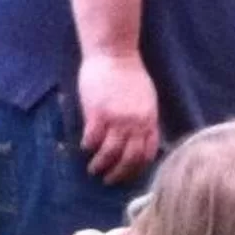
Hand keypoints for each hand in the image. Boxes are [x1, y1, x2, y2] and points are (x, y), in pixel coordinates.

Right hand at [78, 51, 159, 183]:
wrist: (114, 54)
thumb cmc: (129, 74)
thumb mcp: (146, 99)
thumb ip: (144, 119)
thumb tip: (140, 138)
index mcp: (149, 120)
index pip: (147, 153)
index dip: (137, 168)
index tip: (128, 174)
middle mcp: (135, 123)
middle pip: (129, 158)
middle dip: (119, 174)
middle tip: (108, 180)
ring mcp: (117, 119)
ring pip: (110, 153)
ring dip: (101, 165)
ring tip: (93, 170)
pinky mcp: (98, 114)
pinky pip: (93, 139)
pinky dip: (88, 147)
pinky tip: (85, 148)